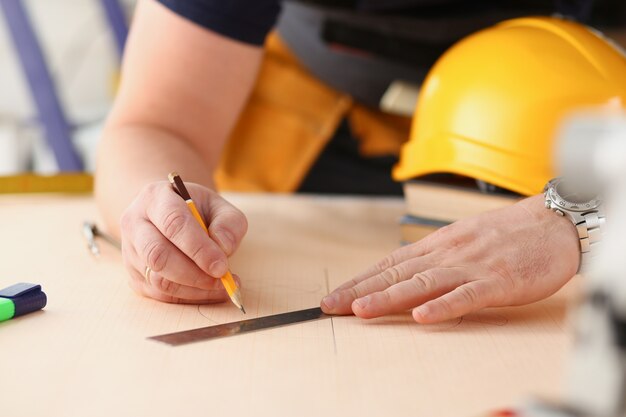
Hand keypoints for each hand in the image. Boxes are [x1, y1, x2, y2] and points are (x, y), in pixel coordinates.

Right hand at [120, 181, 247, 302]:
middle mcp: (134, 223)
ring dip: (194, 289)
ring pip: (157, 279)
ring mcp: (130, 252)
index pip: (173, 223)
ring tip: (222, 286)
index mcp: (155, 197)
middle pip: (158, 255)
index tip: (222, 266)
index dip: (199, 248)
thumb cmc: (197, 210)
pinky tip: (209, 291)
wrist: (168, 215)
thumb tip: (224, 248)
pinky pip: (160, 294)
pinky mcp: (134, 276)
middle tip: (223, 279)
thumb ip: (228, 223)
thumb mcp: (218, 206)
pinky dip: (188, 297)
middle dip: (195, 273)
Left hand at [321, 195, 579, 322]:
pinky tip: (422, 317)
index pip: (389, 265)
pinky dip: (444, 306)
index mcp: (437, 246)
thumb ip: (433, 259)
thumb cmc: (506, 234)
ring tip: (361, 310)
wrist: (552, 222)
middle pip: (396, 274)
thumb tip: (402, 275)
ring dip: (390, 298)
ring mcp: (471, 266)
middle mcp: (446, 254)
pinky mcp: (498, 280)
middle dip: (360, 290)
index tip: (333, 297)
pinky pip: (467, 295)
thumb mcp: (461, 241)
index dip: (358, 281)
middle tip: (328, 306)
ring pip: (423, 283)